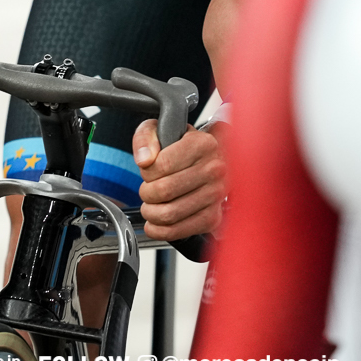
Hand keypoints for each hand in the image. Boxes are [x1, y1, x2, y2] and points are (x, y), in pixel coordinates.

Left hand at [133, 118, 225, 239]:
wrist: (205, 160)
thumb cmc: (182, 147)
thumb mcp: (160, 130)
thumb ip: (146, 138)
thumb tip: (145, 160)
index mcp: (203, 144)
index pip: (162, 165)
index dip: (147, 172)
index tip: (149, 171)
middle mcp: (214, 169)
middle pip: (165, 190)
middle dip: (146, 193)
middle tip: (146, 191)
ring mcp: (216, 194)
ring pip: (170, 213)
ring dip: (151, 213)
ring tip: (150, 206)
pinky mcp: (213, 217)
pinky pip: (181, 231)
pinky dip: (160, 231)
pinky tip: (155, 223)